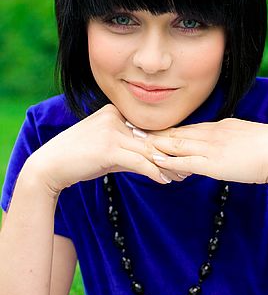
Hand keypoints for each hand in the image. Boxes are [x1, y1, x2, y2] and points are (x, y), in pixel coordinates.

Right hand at [27, 104, 183, 194]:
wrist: (49, 166)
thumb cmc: (80, 159)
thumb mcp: (109, 151)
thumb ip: (131, 150)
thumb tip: (155, 160)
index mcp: (115, 113)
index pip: (148, 129)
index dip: (166, 143)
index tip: (183, 155)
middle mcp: (114, 117)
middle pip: (150, 138)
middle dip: (172, 154)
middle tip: (191, 166)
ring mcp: (111, 130)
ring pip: (148, 150)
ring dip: (168, 165)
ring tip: (183, 176)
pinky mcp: (108, 147)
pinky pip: (138, 161)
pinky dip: (154, 172)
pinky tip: (165, 181)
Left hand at [140, 118, 267, 185]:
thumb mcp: (252, 139)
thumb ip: (237, 141)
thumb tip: (231, 148)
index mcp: (223, 126)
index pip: (191, 128)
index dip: (171, 129)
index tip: (155, 129)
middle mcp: (213, 133)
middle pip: (178, 132)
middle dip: (155, 133)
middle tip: (133, 131)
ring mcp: (212, 148)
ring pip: (177, 145)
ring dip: (156, 145)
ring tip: (136, 145)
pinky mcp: (213, 164)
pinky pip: (184, 162)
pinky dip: (168, 161)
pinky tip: (154, 161)